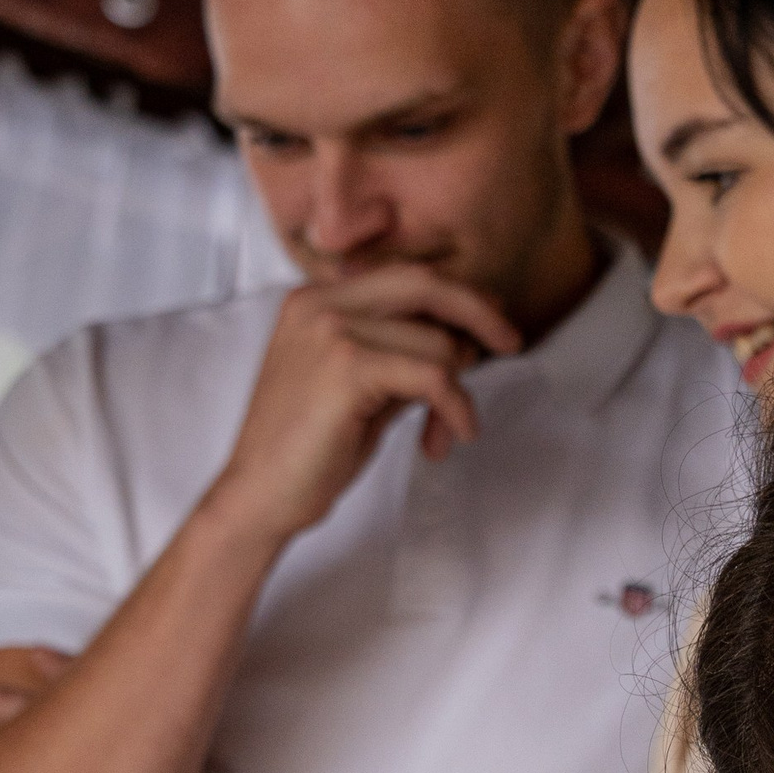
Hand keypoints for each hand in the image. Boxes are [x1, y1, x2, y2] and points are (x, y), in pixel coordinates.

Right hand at [209, 263, 521, 545]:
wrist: (261, 496)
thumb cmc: (312, 450)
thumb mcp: (364, 386)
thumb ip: (402, 352)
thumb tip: (465, 339)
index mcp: (318, 299)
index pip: (407, 276)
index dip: (458, 297)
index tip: (493, 323)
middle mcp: (320, 303)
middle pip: (426, 284)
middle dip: (479, 313)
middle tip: (512, 344)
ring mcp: (331, 330)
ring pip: (437, 343)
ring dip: (455, 393)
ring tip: (439, 433)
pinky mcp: (346, 367)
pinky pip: (434, 376)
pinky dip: (455, 408)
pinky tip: (449, 438)